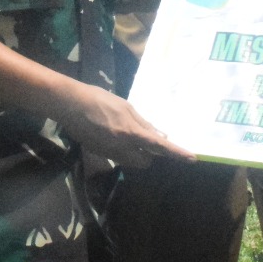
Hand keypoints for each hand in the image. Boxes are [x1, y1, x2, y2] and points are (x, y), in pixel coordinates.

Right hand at [58, 83, 193, 167]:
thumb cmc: (99, 99)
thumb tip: (160, 136)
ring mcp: (109, 153)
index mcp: (130, 133)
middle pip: (145, 161)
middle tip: (148, 139)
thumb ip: (143, 123)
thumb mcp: (125, 107)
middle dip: (150, 154)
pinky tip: (115, 134)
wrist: (70, 104)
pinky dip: (123, 150)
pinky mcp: (99, 154)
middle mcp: (121, 148)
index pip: (160, 147)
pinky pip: (118, 157)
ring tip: (129, 135)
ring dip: (137, 153)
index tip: (192, 158)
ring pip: (132, 162)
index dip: (177, 153)